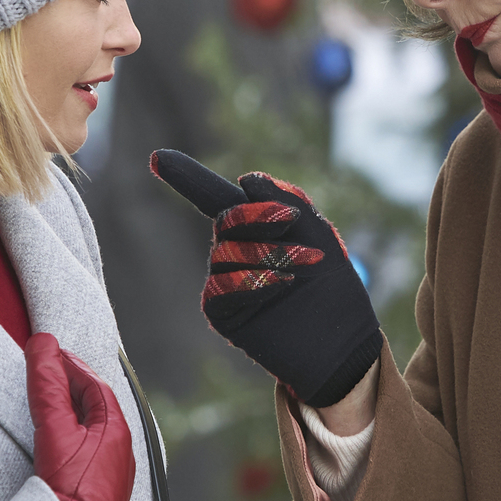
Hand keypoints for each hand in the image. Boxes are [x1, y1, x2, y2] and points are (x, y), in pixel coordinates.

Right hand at [25, 334, 134, 500]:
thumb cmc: (71, 488)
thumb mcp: (55, 430)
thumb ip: (48, 386)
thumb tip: (43, 344)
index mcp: (117, 429)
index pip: (94, 385)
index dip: (70, 366)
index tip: (48, 354)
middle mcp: (122, 450)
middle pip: (96, 407)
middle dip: (72, 388)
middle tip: (47, 373)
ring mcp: (114, 474)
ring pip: (95, 432)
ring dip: (74, 414)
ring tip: (50, 404)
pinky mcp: (102, 494)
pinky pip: (92, 454)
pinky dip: (76, 439)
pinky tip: (61, 446)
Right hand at [149, 150, 381, 408]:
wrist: (343, 343)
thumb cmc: (334, 288)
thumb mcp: (320, 235)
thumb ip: (288, 203)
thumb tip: (247, 180)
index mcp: (255, 229)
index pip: (216, 197)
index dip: (187, 177)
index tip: (158, 158)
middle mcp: (234, 252)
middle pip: (225, 217)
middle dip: (258, 215)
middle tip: (291, 222)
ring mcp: (226, 282)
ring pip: (225, 251)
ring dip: (268, 252)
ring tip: (306, 265)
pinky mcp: (223, 314)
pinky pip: (223, 285)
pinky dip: (253, 280)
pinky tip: (283, 284)